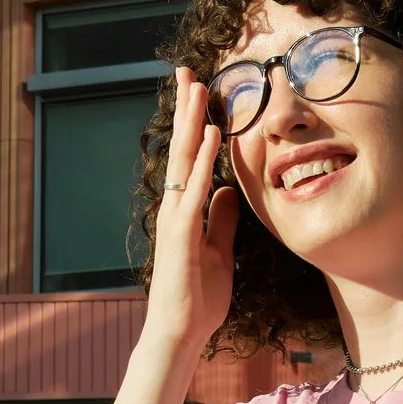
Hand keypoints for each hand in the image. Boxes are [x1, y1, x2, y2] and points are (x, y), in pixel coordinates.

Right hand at [142, 69, 238, 357]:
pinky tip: (213, 135)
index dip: (194, 125)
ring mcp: (175, 220)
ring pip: (184, 161)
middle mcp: (174, 207)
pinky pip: (194, 191)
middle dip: (186, 110)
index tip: (199, 93)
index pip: (190, 158)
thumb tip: (228, 192)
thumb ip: (221, 221)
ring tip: (198, 88)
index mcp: (184, 210)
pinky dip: (205, 162)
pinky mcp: (181, 236)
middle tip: (188, 72)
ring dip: (192, 123)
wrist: (181, 332)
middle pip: (182, 149)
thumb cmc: (197, 297)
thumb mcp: (218, 251)